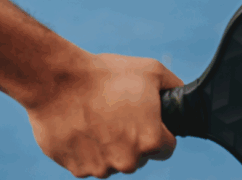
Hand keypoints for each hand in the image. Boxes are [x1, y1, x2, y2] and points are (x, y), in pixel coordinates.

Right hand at [26, 54, 182, 177]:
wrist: (59, 81)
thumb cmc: (107, 74)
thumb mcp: (152, 71)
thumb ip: (174, 87)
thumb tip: (183, 96)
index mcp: (150, 141)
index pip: (166, 148)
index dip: (160, 131)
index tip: (147, 119)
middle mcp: (128, 161)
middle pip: (139, 156)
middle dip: (133, 138)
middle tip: (119, 112)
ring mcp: (101, 168)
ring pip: (114, 161)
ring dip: (110, 145)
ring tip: (98, 116)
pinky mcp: (77, 169)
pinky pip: (89, 162)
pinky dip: (88, 148)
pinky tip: (82, 125)